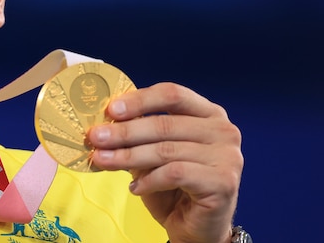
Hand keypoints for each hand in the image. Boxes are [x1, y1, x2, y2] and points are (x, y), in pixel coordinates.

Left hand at [87, 82, 242, 242]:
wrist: (196, 228)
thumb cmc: (175, 187)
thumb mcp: (153, 154)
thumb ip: (138, 135)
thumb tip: (104, 123)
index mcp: (209, 113)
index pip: (172, 94)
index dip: (139, 100)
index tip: (110, 110)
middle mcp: (223, 130)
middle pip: (164, 124)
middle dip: (124, 132)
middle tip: (95, 137)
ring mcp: (227, 156)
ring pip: (165, 150)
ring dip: (128, 156)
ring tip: (102, 161)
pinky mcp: (222, 182)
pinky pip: (175, 173)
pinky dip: (149, 180)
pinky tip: (135, 188)